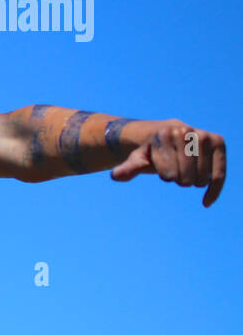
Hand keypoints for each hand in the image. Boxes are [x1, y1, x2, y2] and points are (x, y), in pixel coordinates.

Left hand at [111, 121, 225, 206]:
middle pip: (186, 177)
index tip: (162, 165)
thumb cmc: (151, 151)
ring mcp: (204, 136)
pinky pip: (218, 174)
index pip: (169, 173)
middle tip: (175, 168)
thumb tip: (115, 176)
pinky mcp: (218, 143)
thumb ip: (129, 168)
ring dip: (192, 182)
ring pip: (201, 178)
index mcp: (166, 133)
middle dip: (179, 179)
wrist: (168, 135)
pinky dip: (214, 191)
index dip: (165, 175)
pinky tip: (206, 203)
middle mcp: (187, 131)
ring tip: (186, 170)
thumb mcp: (137, 159)